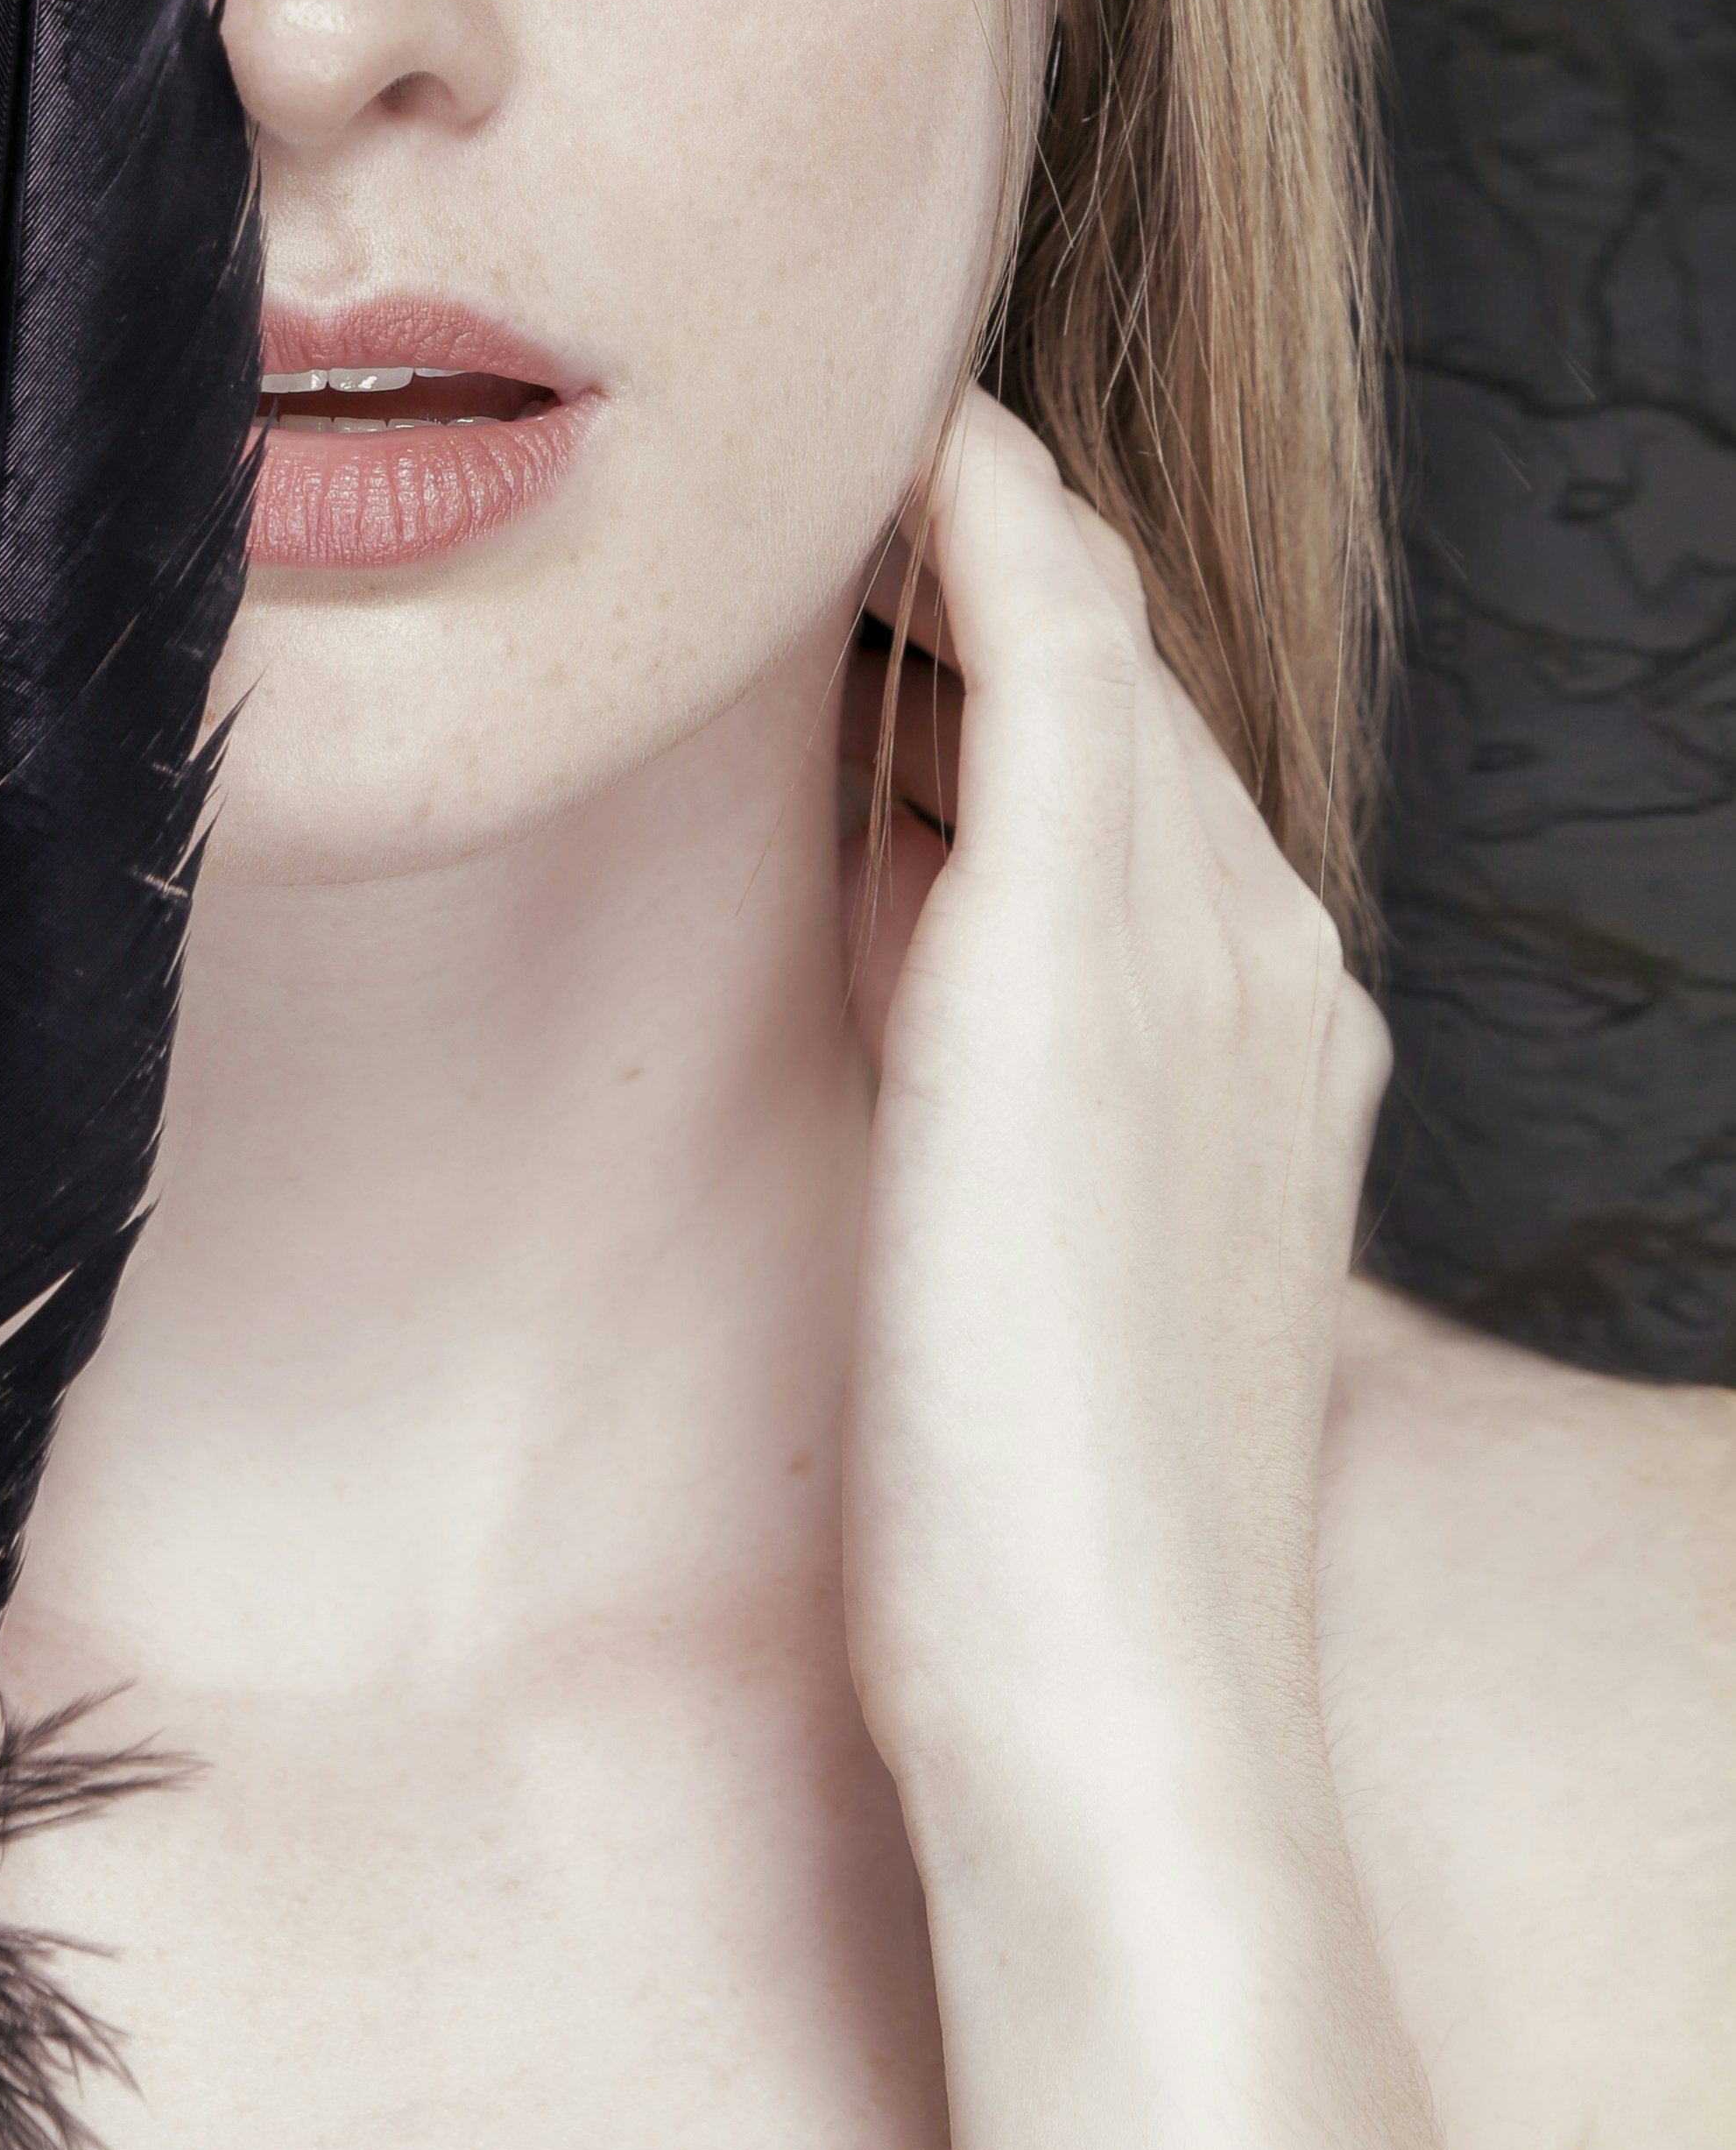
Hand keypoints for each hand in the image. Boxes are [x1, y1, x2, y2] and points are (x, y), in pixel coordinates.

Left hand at [829, 397, 1567, 2149]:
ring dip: (992, 552)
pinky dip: (996, 540)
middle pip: (1136, 712)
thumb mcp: (1049, 1269)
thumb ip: (1007, 1095)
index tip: (924, 608)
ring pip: (1097, 666)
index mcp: (1282, 1050)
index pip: (1154, 803)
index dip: (1036, 689)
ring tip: (866, 473)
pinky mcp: (1078, 958)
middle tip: (874, 503)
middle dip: (1013, 594)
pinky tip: (930, 451)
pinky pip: (1054, 667)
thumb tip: (893, 944)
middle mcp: (1277, 969)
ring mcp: (1200, 951)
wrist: (1111, 1698)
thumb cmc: (1049, 1533)